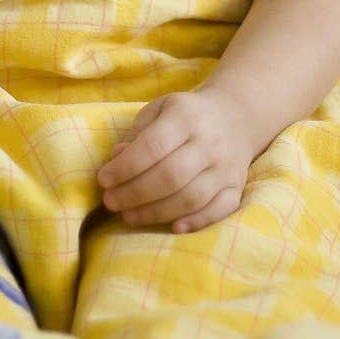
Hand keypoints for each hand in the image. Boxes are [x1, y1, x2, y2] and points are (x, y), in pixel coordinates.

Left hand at [97, 86, 257, 233]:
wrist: (236, 117)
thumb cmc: (186, 115)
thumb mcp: (159, 110)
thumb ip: (137, 134)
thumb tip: (117, 159)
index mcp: (186, 117)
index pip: (153, 146)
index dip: (125, 167)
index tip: (103, 180)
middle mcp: (209, 142)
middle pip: (171, 176)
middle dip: (135, 194)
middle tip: (110, 202)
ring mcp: (225, 167)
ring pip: (191, 198)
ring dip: (156, 212)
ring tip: (128, 216)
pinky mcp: (236, 187)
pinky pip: (219, 210)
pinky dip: (197, 222)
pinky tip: (172, 228)